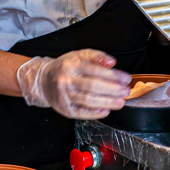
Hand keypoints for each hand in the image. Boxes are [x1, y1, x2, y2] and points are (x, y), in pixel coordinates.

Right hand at [17, 49, 131, 118]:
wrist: (44, 80)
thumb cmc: (65, 67)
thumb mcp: (79, 55)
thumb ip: (97, 56)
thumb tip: (112, 62)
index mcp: (72, 65)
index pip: (96, 70)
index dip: (114, 75)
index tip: (126, 78)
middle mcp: (66, 80)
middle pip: (93, 86)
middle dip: (113, 90)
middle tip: (126, 91)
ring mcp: (64, 96)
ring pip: (89, 100)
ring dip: (108, 102)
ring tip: (120, 102)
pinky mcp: (65, 109)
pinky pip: (82, 113)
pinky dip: (95, 113)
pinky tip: (106, 111)